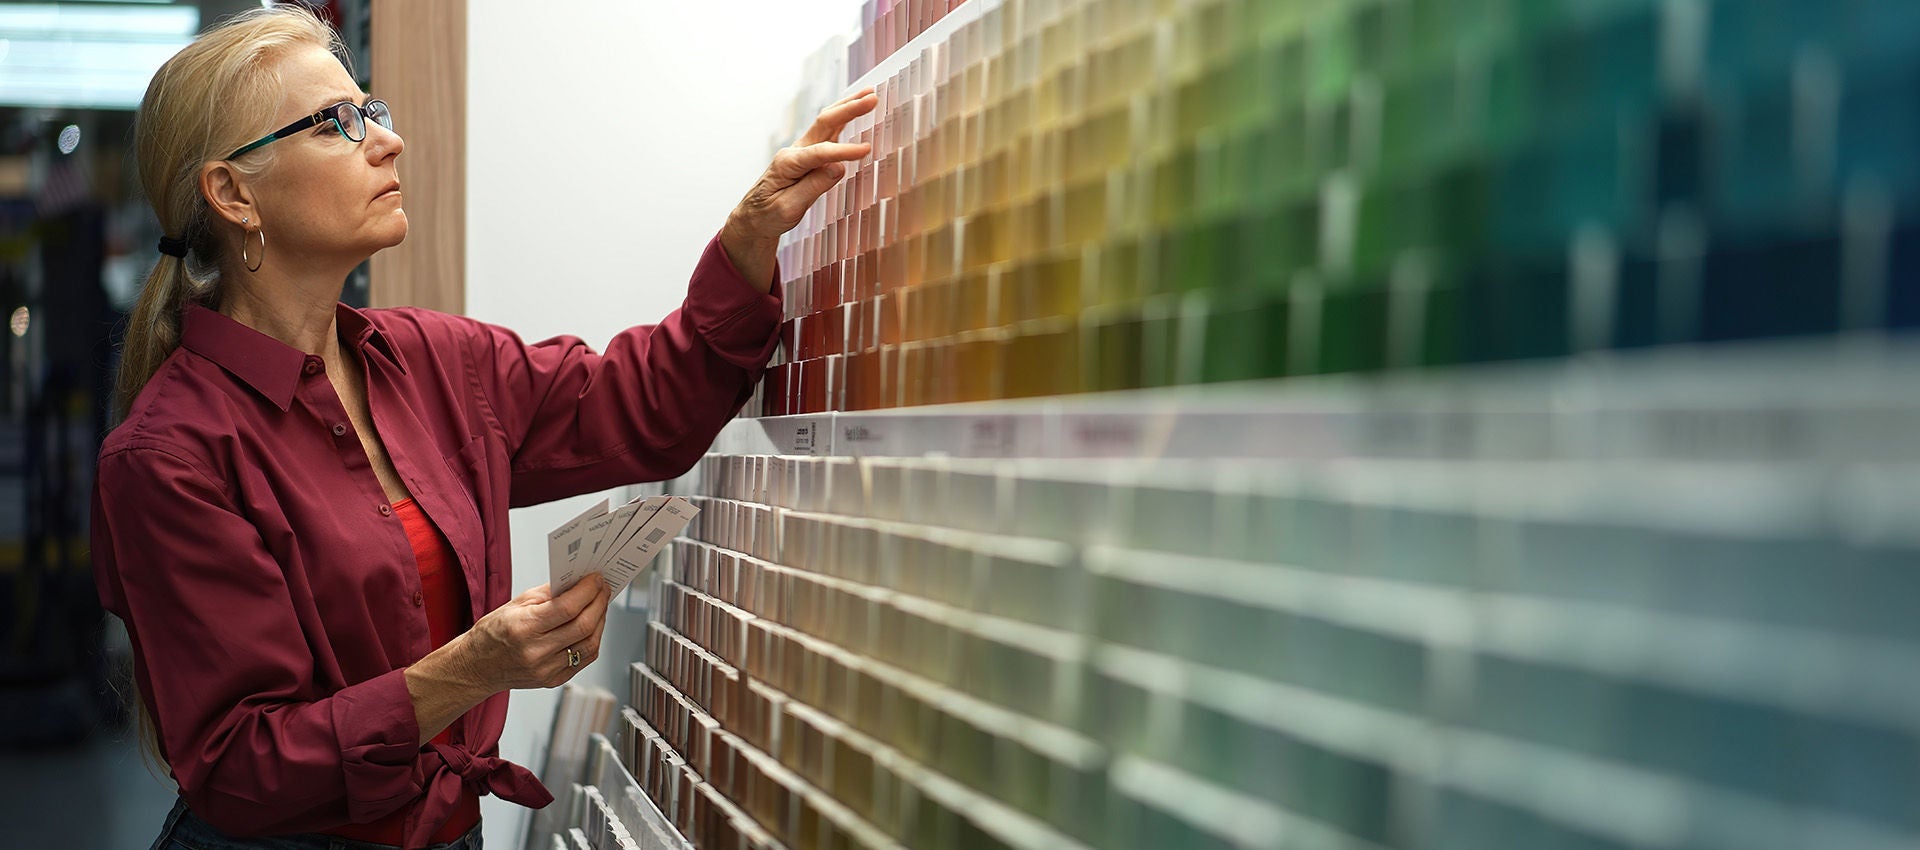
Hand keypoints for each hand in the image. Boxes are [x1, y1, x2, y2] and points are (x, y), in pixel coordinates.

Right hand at [459, 577, 611, 690]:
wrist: (477, 667)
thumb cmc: (492, 634)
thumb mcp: (515, 604)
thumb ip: (549, 593)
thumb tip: (576, 582)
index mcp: (524, 628)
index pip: (568, 608)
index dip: (588, 590)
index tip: (596, 579)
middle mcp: (536, 652)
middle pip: (583, 626)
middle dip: (599, 602)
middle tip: (602, 589)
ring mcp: (546, 670)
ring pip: (590, 644)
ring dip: (600, 621)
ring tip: (599, 606)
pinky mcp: (553, 680)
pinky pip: (585, 659)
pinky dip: (593, 639)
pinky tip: (592, 627)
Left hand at [721, 88, 878, 289]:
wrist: (753, 219)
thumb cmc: (768, 215)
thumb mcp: (788, 208)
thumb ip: (813, 187)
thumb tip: (838, 168)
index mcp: (788, 164)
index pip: (821, 153)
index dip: (844, 151)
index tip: (866, 150)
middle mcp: (794, 152)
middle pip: (824, 123)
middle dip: (849, 109)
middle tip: (872, 98)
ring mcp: (800, 151)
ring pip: (827, 123)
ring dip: (848, 107)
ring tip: (869, 95)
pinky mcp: (807, 156)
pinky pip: (827, 134)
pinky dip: (842, 120)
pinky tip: (854, 110)